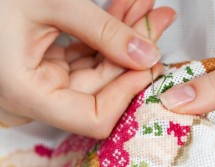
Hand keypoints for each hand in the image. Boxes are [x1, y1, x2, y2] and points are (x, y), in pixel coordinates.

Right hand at [0, 0, 174, 138]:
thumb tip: (145, 54)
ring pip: (100, 67)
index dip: (126, 94)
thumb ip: (102, 30)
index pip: (93, 117)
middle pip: (104, 86)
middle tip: (157, 21)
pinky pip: (89, 55)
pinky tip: (126, 13)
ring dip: (125, 37)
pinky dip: (108, 34)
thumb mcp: (51, 4)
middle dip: (134, 51)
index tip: (149, 66)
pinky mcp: (52, 64)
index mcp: (27, 93)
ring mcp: (46, 79)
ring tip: (146, 10)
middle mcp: (38, 94)